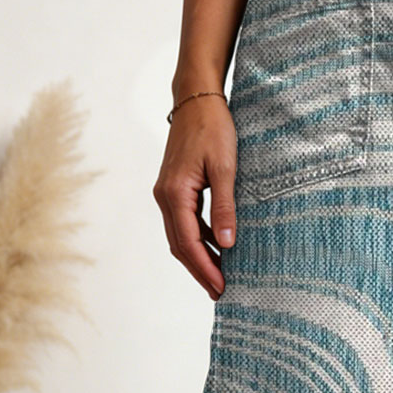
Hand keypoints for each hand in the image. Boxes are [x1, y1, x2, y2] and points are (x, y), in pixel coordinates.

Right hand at [152, 96, 237, 300]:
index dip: (205, 269)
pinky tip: (217, 248)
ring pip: (180, 236)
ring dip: (198, 258)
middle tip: (220, 293)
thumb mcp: (226, 167)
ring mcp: (167, 192)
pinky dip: (198, 240)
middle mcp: (165, 196)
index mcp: (175, 193)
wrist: (197, 100)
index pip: (188, 243)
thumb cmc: (213, 128)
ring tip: (219, 278)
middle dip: (200, 271)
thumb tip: (226, 243)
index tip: (221, 288)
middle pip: (180, 246)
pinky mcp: (175, 188)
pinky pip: (184, 223)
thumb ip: (225, 206)